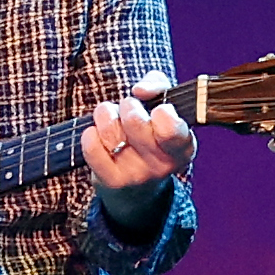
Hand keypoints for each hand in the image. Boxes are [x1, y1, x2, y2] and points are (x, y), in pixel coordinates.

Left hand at [82, 93, 197, 200]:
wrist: (138, 189)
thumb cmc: (152, 136)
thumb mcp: (165, 109)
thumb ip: (158, 86)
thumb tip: (140, 90)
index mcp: (183, 146)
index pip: (171, 128)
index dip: (161, 112)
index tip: (158, 109)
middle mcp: (162, 165)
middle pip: (134, 120)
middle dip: (128, 106)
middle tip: (130, 110)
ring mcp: (136, 175)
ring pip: (110, 129)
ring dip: (107, 115)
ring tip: (112, 120)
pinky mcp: (112, 181)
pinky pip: (92, 146)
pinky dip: (90, 134)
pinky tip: (98, 136)